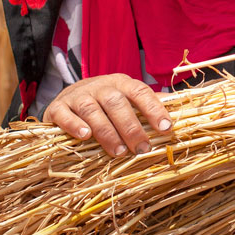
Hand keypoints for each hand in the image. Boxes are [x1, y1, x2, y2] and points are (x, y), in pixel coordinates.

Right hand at [45, 74, 171, 156]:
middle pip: (117, 103)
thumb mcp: (125, 100)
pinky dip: (74, 125)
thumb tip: (176, 111)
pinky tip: (84, 136)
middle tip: (142, 149)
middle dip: (131, 127)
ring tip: (118, 151)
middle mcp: (99, 86)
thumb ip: (147, 105)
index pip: (140, 92)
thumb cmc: (103, 104)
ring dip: (107, 132)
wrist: (65, 99)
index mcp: (120, 83)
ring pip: (92, 110)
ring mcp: (77, 96)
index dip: (154, 109)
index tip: (166, 129)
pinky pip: (65, 115)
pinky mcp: (58, 108)